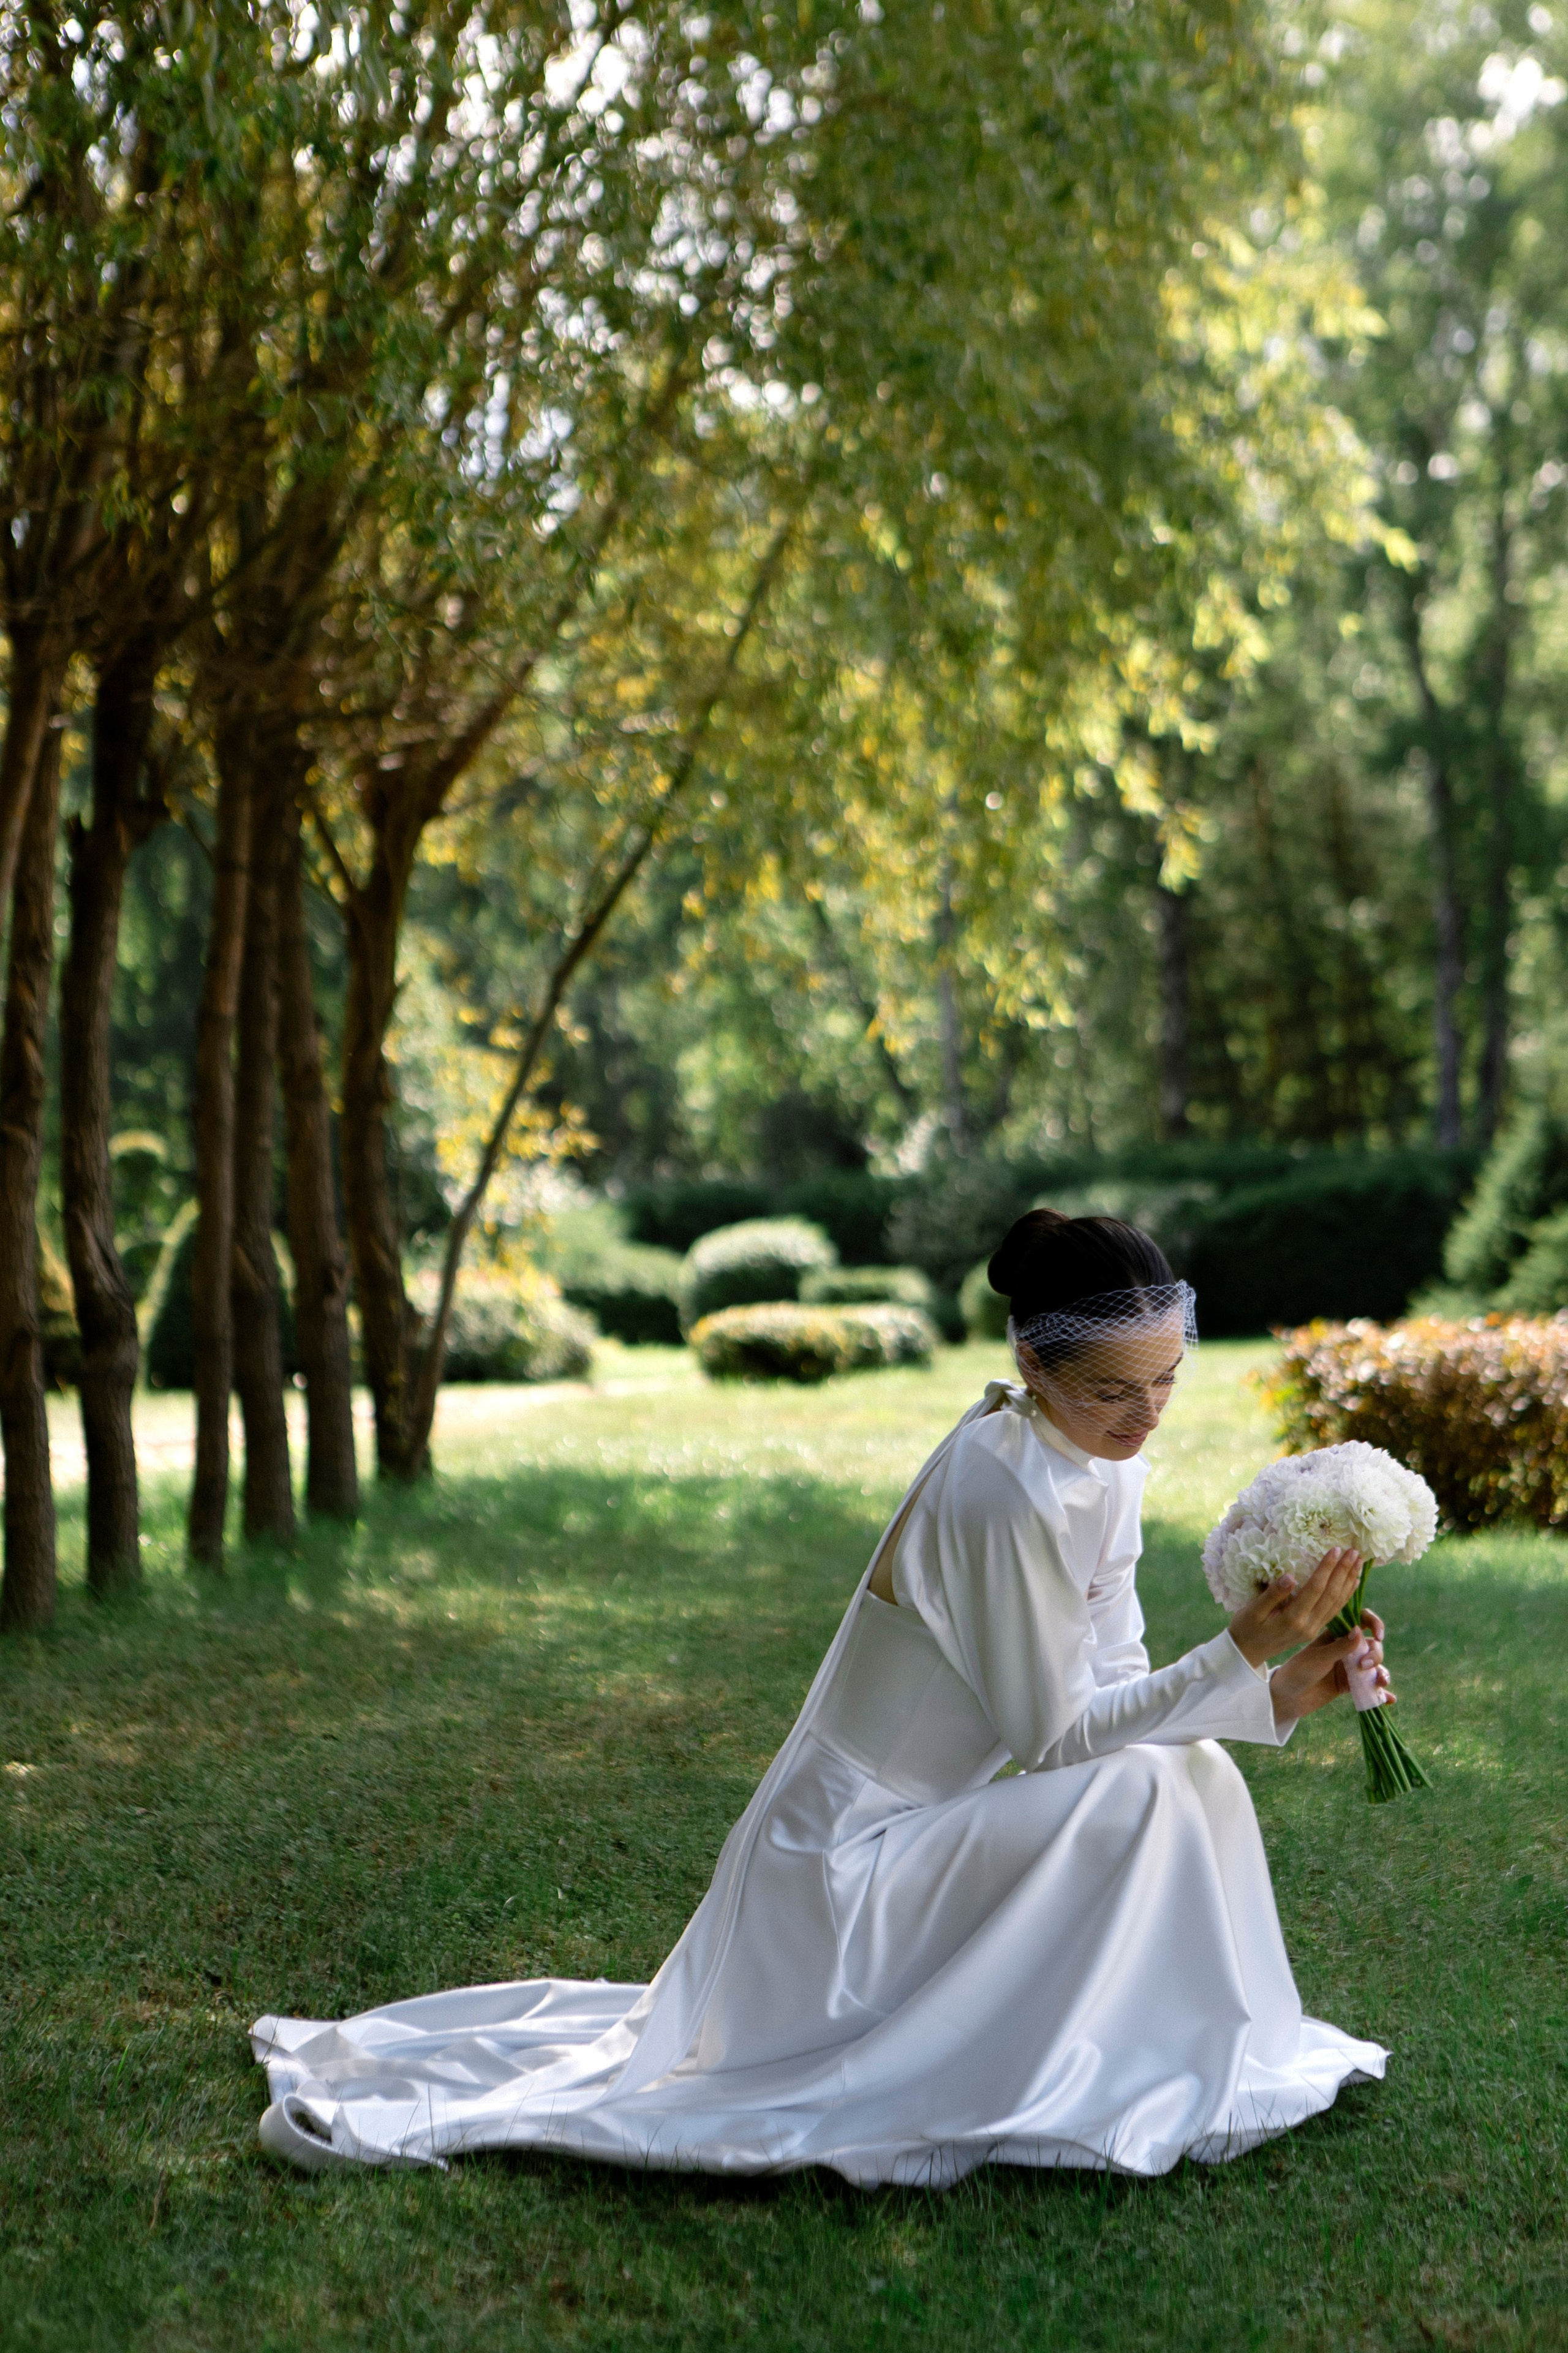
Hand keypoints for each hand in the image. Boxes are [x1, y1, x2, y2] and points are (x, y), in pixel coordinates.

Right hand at [1227, 1545, 1363, 1670]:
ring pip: (1337, 1603)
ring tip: (1359, 1562)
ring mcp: (1312, 1629)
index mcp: (1293, 1619)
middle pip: (1331, 1595)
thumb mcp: (1253, 1611)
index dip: (1327, 1568)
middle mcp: (1308, 1625)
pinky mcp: (1313, 1630)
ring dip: (1349, 1582)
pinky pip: (1334, 1611)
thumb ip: (1272, 1594)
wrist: (1247, 1653)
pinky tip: (1352, 1583)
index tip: (1336, 1549)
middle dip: (1344, 1572)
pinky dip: (1346, 1596)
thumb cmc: (1245, 1628)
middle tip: (1355, 1552)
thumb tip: (1290, 1576)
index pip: (1315, 1588)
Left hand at [1269, 1608, 1392, 1728]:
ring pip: (1374, 1666)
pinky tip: (1389, 1698)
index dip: (1374, 1624)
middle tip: (1363, 1666)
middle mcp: (1345, 1648)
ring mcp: (1349, 1667)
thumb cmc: (1298, 1671)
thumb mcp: (1318, 1657)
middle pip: (1372, 1646)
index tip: (1378, 1635)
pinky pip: (1369, 1687)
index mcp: (1336, 1634)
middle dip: (1375, 1654)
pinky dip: (1380, 1692)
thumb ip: (1340, 1647)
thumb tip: (1360, 1631)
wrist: (1287, 1698)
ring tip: (1381, 1682)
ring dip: (1382, 1673)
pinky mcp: (1349, 1685)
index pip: (1361, 1621)